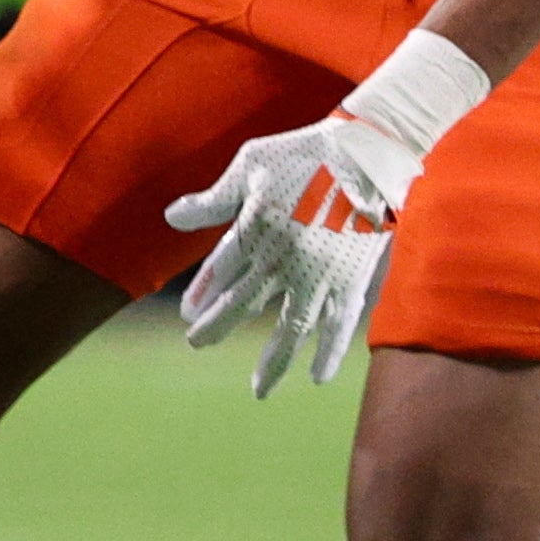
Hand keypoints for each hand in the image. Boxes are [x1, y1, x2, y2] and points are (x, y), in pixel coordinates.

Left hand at [163, 111, 421, 395]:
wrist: (369, 151)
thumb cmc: (305, 152)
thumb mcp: (251, 164)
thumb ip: (214, 199)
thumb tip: (171, 217)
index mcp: (256, 228)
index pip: (220, 269)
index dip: (203, 292)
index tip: (190, 313)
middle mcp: (283, 257)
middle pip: (244, 303)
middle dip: (218, 326)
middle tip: (197, 343)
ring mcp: (319, 272)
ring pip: (291, 327)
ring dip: (274, 360)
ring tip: (260, 389)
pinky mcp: (352, 278)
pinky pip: (339, 324)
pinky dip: (329, 352)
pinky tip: (317, 377)